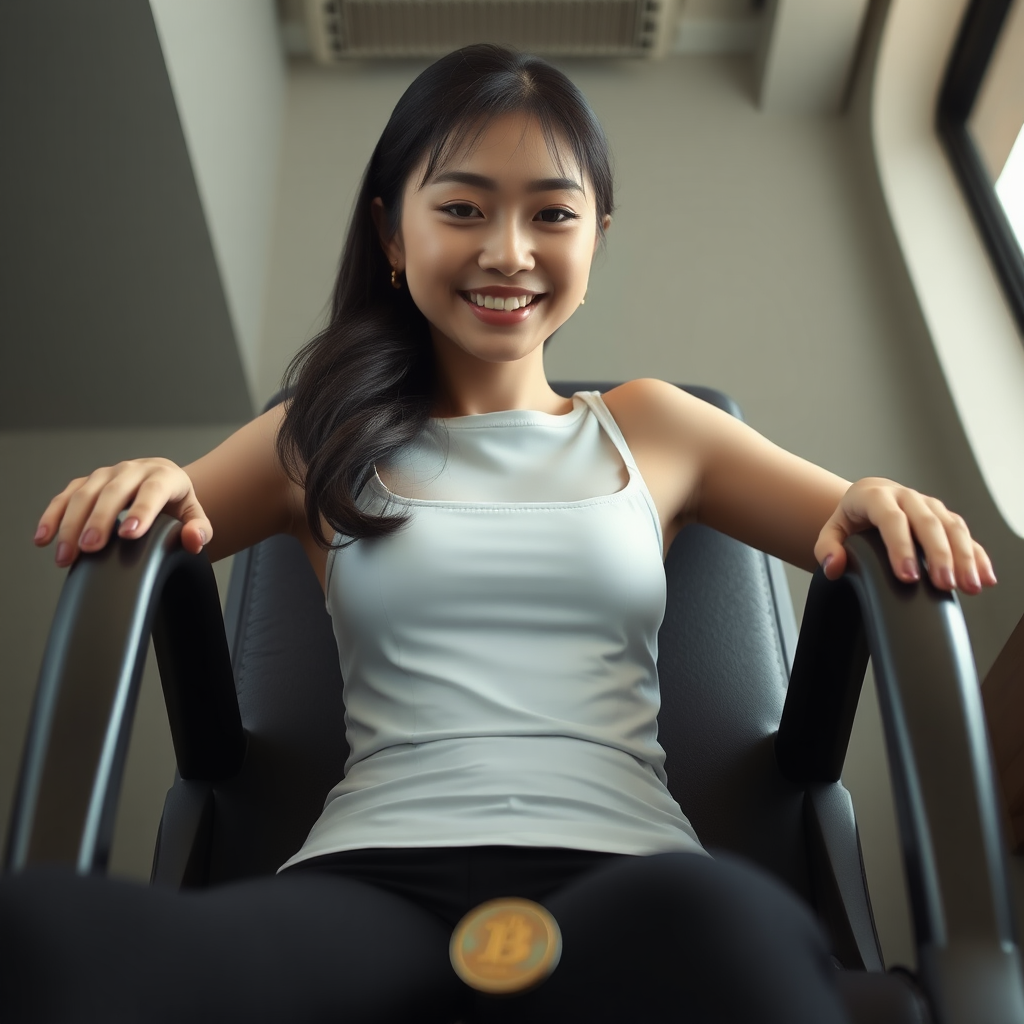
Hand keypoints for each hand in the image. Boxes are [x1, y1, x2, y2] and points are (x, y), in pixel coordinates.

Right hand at [33, 458, 212, 567]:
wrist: (162, 485)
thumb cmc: (178, 504)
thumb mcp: (195, 516)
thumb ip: (199, 529)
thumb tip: (193, 539)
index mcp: (164, 475)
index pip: (153, 490)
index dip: (142, 510)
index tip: (129, 534)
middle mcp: (133, 470)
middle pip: (113, 492)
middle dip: (99, 520)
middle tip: (90, 549)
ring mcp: (107, 474)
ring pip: (84, 494)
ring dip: (71, 525)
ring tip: (66, 556)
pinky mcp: (87, 482)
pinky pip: (65, 497)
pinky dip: (52, 517)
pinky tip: (44, 539)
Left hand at [813, 477, 996, 593]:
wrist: (870, 498)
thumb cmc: (851, 518)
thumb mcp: (832, 530)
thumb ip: (827, 548)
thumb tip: (834, 566)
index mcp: (876, 496)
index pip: (891, 519)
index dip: (901, 547)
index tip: (907, 576)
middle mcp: (906, 496)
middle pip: (927, 523)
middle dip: (938, 555)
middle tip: (944, 584)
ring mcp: (929, 505)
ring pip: (951, 527)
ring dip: (963, 556)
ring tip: (968, 585)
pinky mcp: (945, 516)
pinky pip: (965, 535)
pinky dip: (977, 556)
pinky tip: (984, 578)